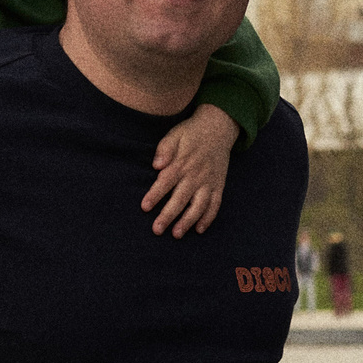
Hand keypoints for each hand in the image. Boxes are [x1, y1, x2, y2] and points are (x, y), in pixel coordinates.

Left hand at [143, 103, 237, 236]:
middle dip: (168, 215)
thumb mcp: (175, 135)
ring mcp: (208, 182)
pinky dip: (209, 218)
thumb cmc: (191, 133)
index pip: (166, 182)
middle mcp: (195, 176)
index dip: (155, 195)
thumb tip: (156, 165)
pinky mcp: (218, 186)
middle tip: (157, 230)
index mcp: (182, 163)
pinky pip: (215, 204)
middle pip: (180, 199)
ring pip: (199, 205)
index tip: (144, 207)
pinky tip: (199, 230)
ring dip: (188, 221)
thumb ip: (164, 149)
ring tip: (176, 234)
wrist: (218, 128)